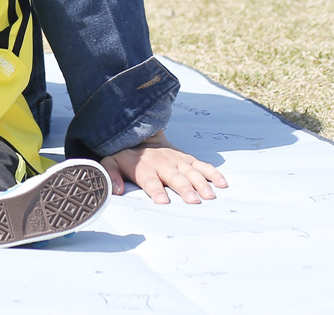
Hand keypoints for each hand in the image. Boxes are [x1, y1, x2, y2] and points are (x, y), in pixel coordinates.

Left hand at [99, 132, 227, 204]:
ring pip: (192, 172)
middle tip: (193, 200)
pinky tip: (223, 183)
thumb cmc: (127, 155)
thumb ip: (110, 175)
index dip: (156, 190)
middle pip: (175, 177)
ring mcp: (178, 160)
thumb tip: (115, 190)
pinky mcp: (187, 158)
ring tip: (210, 195)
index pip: (150, 180)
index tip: (163, 201)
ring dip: (201, 183)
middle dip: (184, 188)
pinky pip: (202, 165)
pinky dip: (213, 173)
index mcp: (145, 167)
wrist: (140, 132)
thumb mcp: (112, 162)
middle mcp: (163, 164)